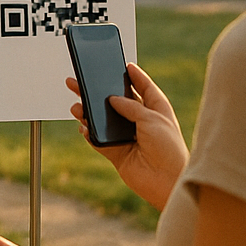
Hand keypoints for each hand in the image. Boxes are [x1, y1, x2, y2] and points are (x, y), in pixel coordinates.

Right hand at [67, 62, 187, 210]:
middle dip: (100, 91)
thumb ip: (131, 106)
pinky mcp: (115, 151)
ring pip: (103, 119)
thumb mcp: (152, 119)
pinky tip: (84, 127)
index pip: (145, 87)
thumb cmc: (169, 149)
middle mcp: (141, 121)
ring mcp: (127, 136)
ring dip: (89, 112)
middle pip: (117, 101)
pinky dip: (89, 133)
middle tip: (83, 80)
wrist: (166, 180)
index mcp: (157, 110)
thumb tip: (112, 98)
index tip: (125, 65)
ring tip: (77, 106)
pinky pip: (97, 139)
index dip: (136, 76)